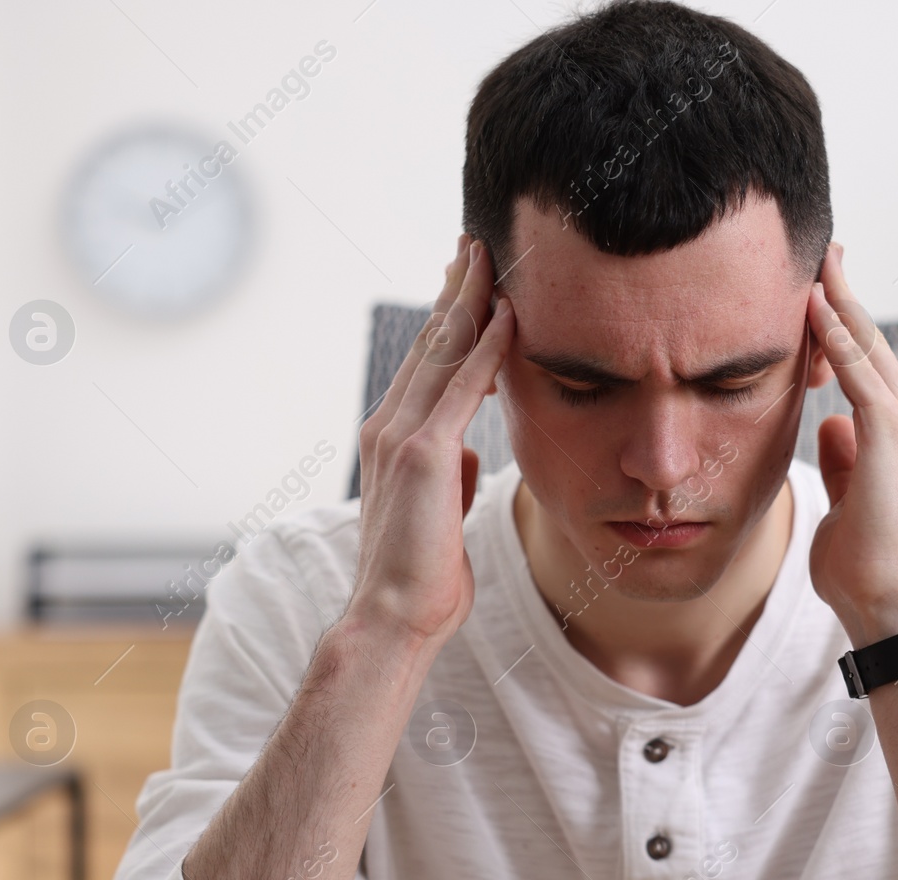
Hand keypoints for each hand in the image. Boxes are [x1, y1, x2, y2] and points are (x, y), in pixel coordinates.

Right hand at [343, 236, 513, 646]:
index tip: (467, 283)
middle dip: (455, 291)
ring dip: (469, 300)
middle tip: (474, 244)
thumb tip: (467, 454)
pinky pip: (463, 385)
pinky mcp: (425, 453)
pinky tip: (508, 314)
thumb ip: (450, 475)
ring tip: (488, 256)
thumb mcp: (441, 513)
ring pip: (442, 351)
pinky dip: (487, 346)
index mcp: (393, 439)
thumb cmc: (422, 577)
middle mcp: (389, 426)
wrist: (395, 616)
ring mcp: (403, 435)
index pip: (426, 365)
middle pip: (429, 343)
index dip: (447, 321)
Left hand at [806, 242, 897, 645]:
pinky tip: (812, 303)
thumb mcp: (847, 499)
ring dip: (838, 301)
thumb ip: (844, 458)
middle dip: (844, 295)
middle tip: (824, 250)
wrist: (888, 601)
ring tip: (816, 259)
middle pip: (872, 342)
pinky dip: (835, 335)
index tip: (821, 290)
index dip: (845, 325)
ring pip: (866, 345)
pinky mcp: (892, 430)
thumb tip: (830, 424)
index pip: (869, 365)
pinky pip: (858, 369)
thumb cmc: (863, 565)